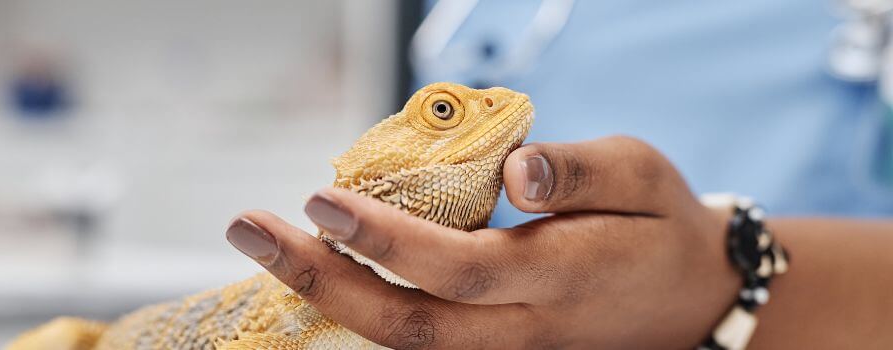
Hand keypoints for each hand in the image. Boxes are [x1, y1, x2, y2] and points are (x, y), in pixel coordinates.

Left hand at [226, 136, 741, 348]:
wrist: (691, 297)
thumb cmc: (658, 223)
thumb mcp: (641, 174)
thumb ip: (579, 172)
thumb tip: (515, 169)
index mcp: (559, 277)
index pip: (457, 268)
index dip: (385, 240)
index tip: (321, 200)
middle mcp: (523, 328)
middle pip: (407, 324)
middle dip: (320, 278)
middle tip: (248, 228)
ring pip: (403, 342)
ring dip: (327, 295)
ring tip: (267, 245)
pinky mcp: (496, 349)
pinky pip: (416, 340)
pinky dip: (360, 307)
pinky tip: (317, 268)